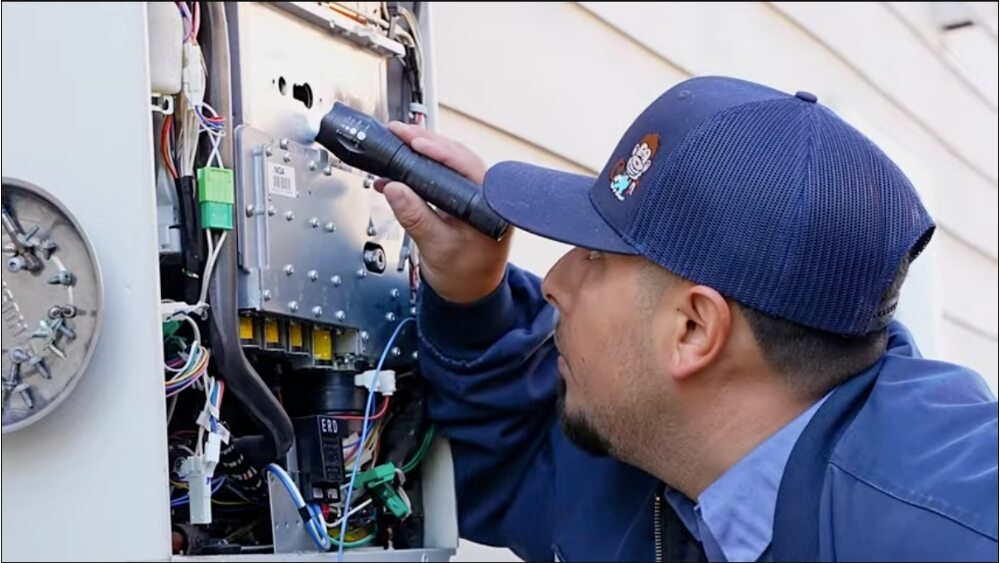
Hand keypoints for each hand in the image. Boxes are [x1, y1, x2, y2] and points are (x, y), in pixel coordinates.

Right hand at [375, 122, 512, 303]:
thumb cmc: (465, 277)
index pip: (467, 165)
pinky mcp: (461, 201)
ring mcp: (474, 197)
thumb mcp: (437, 248)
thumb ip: (416, 217)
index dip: (439, 150)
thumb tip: (395, 188)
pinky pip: (440, 178)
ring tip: (395, 145)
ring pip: (447, 164)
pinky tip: (395, 175)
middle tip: (397, 133)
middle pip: (456, 157)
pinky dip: (418, 173)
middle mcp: (487, 196)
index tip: (414, 141)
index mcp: (492, 205)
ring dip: (419, 155)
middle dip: (424, 143)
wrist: (469, 296)